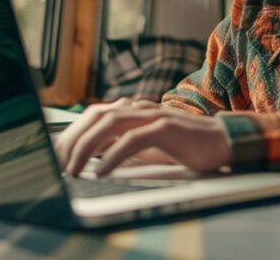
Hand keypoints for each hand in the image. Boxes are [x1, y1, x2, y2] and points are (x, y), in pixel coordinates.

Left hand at [53, 98, 231, 176]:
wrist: (223, 141)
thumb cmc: (185, 145)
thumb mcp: (149, 145)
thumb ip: (123, 144)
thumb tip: (94, 156)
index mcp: (133, 109)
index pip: (93, 115)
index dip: (72, 133)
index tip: (57, 154)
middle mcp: (140, 107)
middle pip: (96, 116)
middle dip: (73, 140)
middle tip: (60, 165)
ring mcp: (153, 115)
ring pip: (110, 123)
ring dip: (87, 147)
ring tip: (74, 169)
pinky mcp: (167, 128)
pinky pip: (133, 139)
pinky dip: (113, 155)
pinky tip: (101, 171)